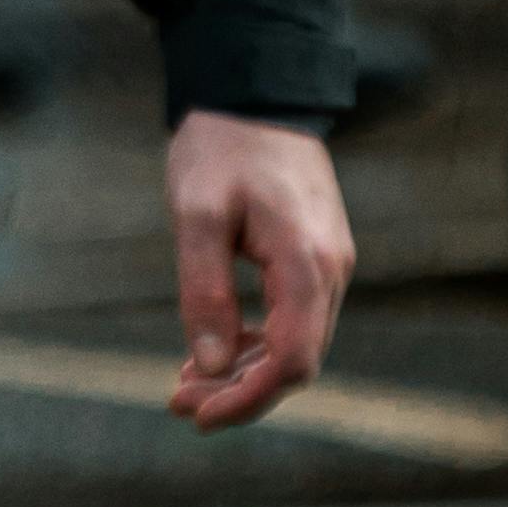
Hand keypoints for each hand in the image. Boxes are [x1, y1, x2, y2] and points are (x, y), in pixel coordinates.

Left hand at [166, 110, 355, 427]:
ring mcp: (327, 263)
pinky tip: (211, 349)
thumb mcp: (197, 214)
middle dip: (238, 392)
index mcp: (307, 261)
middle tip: (178, 403)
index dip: (248, 399)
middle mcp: (330, 269)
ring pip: (293, 343)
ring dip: (242, 372)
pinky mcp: (314, 257)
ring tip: (184, 383)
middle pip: (295, 361)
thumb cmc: (222, 146)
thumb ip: (204, 290)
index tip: (197, 416)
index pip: (292, 360)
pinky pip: (291, 318)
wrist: (256, 90)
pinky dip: (253, 343)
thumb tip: (209, 365)